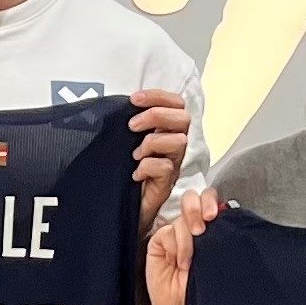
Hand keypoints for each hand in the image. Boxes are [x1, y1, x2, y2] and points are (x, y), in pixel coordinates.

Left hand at [126, 89, 196, 225]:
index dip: (158, 96)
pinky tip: (136, 174)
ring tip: (135, 154)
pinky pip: (165, 168)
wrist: (124, 208)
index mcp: (166, 131)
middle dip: (156, 115)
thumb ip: (133, 124)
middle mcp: (174, 146)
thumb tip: (122, 105)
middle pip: (183, 118)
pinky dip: (147, 167)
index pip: (176, 104)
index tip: (134, 98)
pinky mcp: (167, 184)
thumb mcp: (127, 142)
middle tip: (132, 126)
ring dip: (152, 142)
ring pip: (179, 141)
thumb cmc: (126, 173)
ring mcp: (173, 164)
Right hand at [144, 187, 220, 304]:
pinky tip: (181, 262)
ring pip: (181, 219)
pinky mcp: (159, 242)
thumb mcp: (218, 257)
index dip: (211, 200)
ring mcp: (175, 234)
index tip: (217, 213)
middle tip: (204, 224)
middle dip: (199, 208)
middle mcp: (192, 227)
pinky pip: (167, 233)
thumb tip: (226, 213)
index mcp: (211, 225)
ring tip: (191, 258)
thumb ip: (221, 234)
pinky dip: (177, 246)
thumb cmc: (205, 286)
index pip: (210, 200)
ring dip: (189, 237)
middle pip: (193, 199)